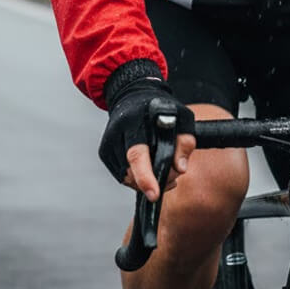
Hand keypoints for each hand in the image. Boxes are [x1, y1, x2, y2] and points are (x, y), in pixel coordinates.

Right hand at [98, 73, 194, 199]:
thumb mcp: (182, 117)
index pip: (137, 154)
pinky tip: (149, 169)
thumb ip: (185, 141)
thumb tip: (180, 168)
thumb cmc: (161, 107)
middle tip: (172, 179)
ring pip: (126, 177)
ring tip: (162, 172)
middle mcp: (117, 132)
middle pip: (131, 171)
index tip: (154, 194)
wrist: (134, 94)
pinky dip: (136, 178)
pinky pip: (121, 176)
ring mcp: (108, 143)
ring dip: (145, 182)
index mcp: (136, 121)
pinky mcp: (104, 151)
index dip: (145, 177)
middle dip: (153, 182)